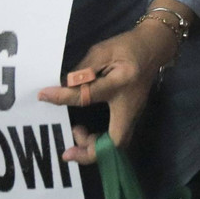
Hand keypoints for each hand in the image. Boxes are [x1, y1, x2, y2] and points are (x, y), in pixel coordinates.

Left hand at [37, 24, 176, 164]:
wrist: (154, 47)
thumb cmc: (128, 47)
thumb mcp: (103, 51)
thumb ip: (82, 70)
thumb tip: (62, 88)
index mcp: (121, 83)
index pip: (87, 96)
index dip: (63, 97)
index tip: (44, 95)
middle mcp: (130, 104)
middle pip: (116, 142)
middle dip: (91, 152)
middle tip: (69, 150)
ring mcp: (134, 113)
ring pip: (116, 144)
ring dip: (94, 148)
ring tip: (76, 134)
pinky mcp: (131, 116)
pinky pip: (116, 137)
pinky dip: (99, 142)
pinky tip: (85, 133)